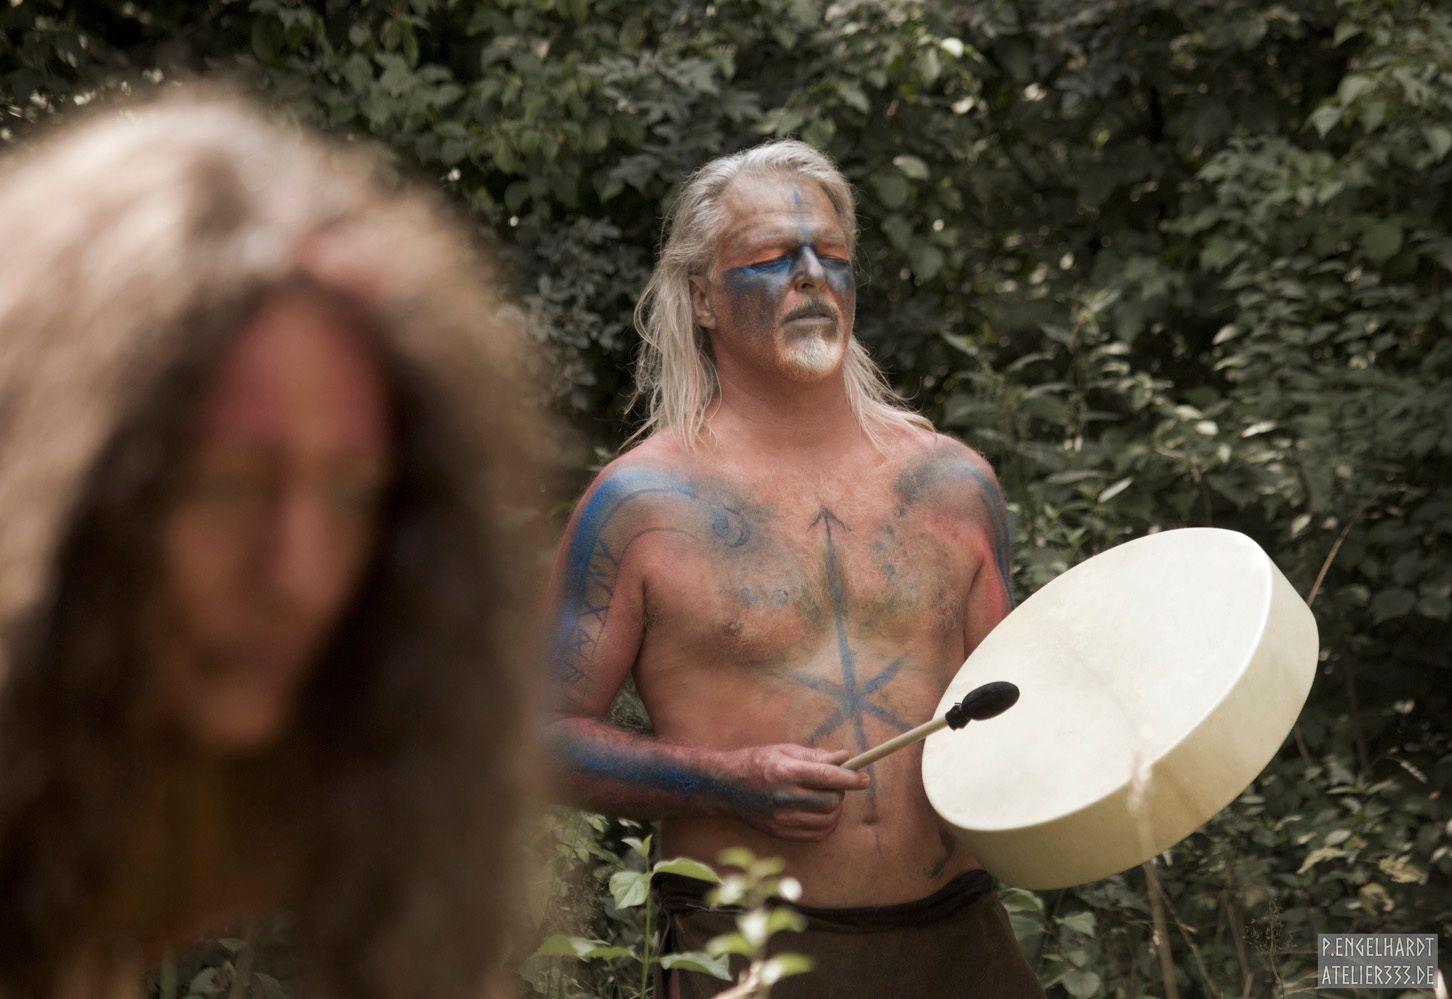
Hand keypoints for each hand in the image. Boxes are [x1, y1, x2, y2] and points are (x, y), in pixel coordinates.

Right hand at [730, 744, 870, 841]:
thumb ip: (815, 756)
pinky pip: (815, 834)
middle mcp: (784, 798)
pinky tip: (818, 811)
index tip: (864, 778)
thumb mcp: (784, 750)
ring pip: (826, 820)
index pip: (827, 777)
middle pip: (830, 801)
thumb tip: (844, 758)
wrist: (724, 786)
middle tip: (836, 783)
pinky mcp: (780, 833)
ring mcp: (782, 819)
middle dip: (840, 792)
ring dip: (833, 808)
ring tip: (824, 796)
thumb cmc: (755, 762)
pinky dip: (825, 823)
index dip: (850, 778)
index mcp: (786, 772)